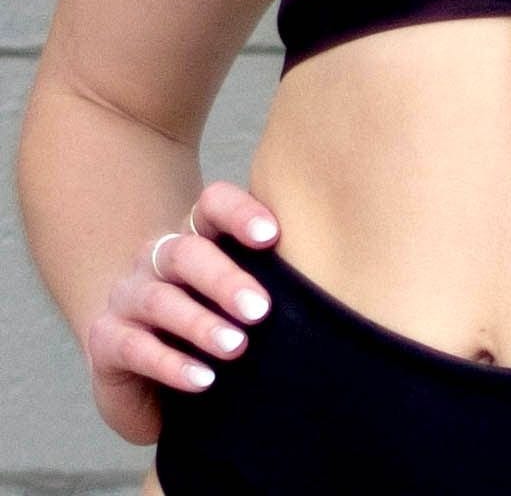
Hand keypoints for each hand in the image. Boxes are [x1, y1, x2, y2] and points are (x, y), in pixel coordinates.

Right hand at [85, 180, 279, 443]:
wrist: (148, 376)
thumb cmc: (211, 326)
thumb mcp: (239, 301)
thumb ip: (270, 280)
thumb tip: (331, 271)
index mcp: (193, 236)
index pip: (212, 205)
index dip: (239, 213)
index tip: (272, 235)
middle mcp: (156, 259)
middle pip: (186, 253)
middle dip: (225, 279)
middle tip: (261, 310)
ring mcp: (126, 297)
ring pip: (159, 301)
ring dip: (200, 324)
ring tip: (237, 348)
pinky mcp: (105, 341)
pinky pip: (135, 348)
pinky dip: (171, 364)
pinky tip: (203, 380)